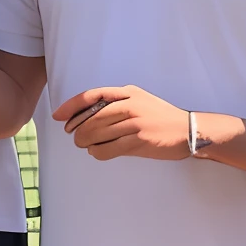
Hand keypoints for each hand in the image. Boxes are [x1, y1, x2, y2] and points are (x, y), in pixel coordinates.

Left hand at [54, 85, 189, 159]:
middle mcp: (130, 104)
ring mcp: (135, 122)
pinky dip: (98, 152)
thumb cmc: (161, 118)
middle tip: (76, 138)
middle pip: (91, 118)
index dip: (71, 106)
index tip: (58, 116)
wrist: (188, 130)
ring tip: (86, 146)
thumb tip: (86, 119)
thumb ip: (116, 105)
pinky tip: (98, 152)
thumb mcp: (140, 101)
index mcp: (128, 92)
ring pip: (97, 134)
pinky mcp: (139, 140)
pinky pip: (108, 148)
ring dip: (86, 142)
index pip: (92, 96)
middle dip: (78, 130)